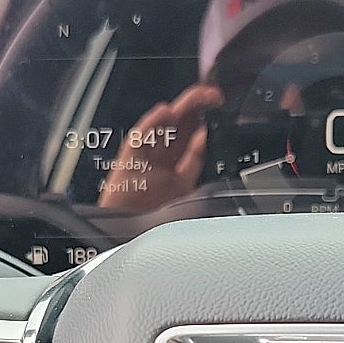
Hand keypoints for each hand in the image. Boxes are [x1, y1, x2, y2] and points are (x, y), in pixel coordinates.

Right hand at [96, 84, 223, 228]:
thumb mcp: (187, 206)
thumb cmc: (152, 234)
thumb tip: (206, 148)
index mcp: (177, 178)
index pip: (194, 145)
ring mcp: (144, 164)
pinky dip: (150, 125)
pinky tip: (163, 113)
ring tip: (196, 96)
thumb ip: (197, 177)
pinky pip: (138, 139)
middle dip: (197, 110)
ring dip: (179, 110)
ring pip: (162, 129)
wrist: (122, 247)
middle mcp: (161, 167)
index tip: (221, 112)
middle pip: (180, 130)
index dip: (208, 128)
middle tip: (213, 95)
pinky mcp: (126, 164)